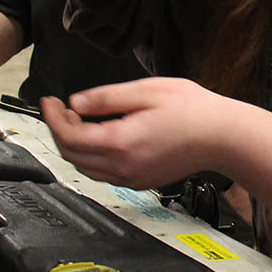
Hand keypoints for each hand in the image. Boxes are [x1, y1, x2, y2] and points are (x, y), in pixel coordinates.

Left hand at [40, 77, 232, 188]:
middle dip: (59, 130)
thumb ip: (106, 98)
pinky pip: (104, 173)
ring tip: (76, 120)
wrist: (222, 137)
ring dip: (74, 145)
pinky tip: (98, 136)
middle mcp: (122, 167)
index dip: (53, 118)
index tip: (49, 101)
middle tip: (59, 107)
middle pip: (72, 155)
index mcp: (120, 143)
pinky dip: (91, 156)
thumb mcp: (146, 91)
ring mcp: (131, 178)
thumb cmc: (193, 110)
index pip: (69, 136)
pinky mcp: (140, 181)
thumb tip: (76, 103)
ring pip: (85, 167)